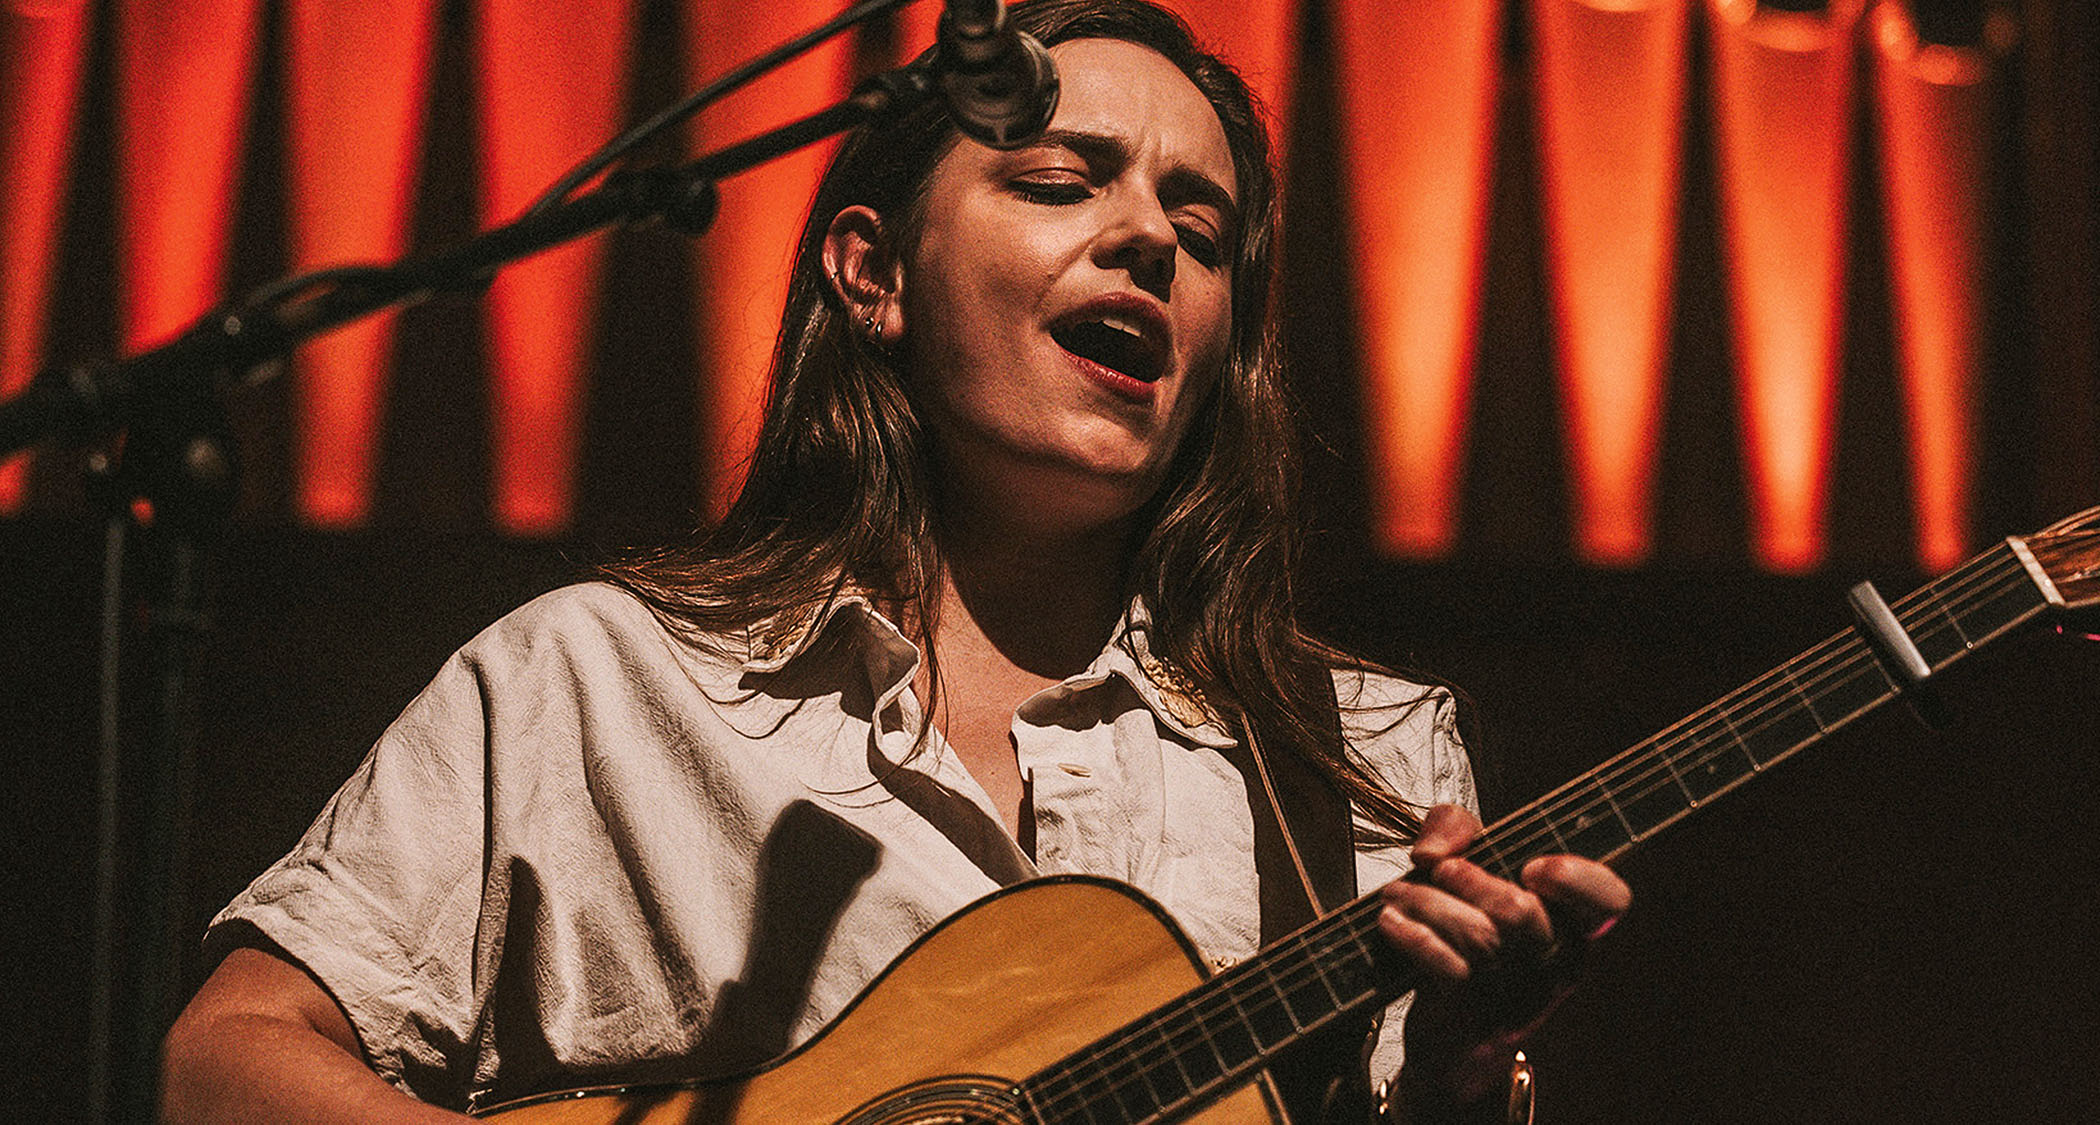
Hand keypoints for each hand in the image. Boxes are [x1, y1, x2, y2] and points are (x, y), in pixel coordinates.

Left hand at [1376, 804, 1629, 1113]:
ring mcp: (1520, 995)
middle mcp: (1558, 962)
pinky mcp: (1479, 1017)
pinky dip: (1412, 936)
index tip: (1533, 867)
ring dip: (1428, 903)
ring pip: (1478, 936)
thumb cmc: (1469, 936)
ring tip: (1398, 894)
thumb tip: (1432, 851)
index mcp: (1573, 924)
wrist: (1455, 1037)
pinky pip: (1448, 968)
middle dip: (1470, 879)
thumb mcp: (1469, 870)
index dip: (1579, 879)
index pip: (1611, 899)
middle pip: (1521, 912)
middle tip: (1438, 870)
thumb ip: (1454, 829)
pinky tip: (1391, 922)